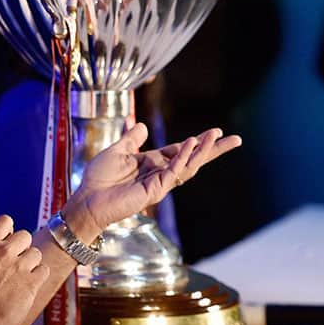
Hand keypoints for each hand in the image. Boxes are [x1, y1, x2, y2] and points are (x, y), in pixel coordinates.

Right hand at [0, 215, 48, 324]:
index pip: (5, 221)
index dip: (8, 230)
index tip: (8, 239)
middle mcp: (3, 252)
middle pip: (25, 236)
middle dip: (21, 248)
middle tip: (14, 262)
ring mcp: (18, 266)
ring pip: (36, 253)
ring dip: (30, 264)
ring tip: (20, 277)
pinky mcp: (31, 282)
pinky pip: (44, 270)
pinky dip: (38, 277)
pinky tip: (28, 285)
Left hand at [62, 123, 242, 241]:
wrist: (88, 200)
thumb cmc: (98, 179)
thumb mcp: (116, 151)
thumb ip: (131, 139)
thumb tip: (141, 124)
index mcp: (152, 163)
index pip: (181, 151)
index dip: (198, 142)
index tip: (216, 132)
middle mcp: (159, 173)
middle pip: (193, 159)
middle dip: (213, 149)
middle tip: (236, 139)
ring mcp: (159, 183)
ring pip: (188, 166)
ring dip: (202, 150)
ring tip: (216, 136)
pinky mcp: (154, 191)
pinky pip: (173, 172)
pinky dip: (182, 157)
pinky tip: (191, 144)